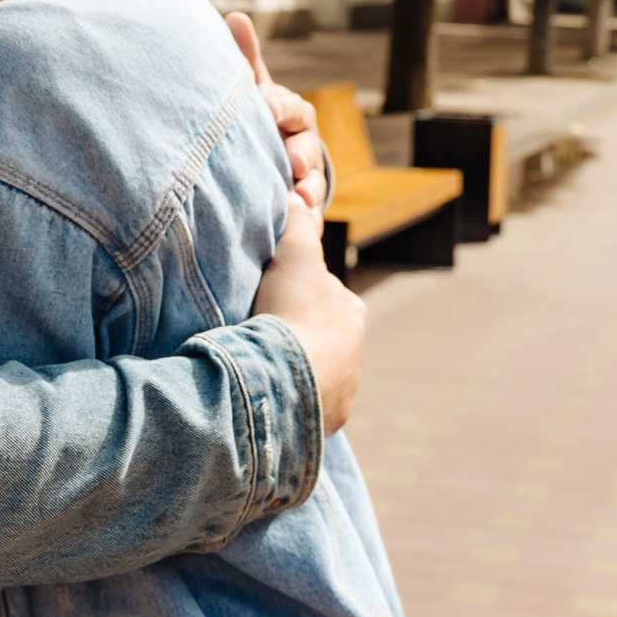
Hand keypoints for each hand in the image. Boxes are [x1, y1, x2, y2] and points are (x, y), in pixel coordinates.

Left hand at [226, 11, 329, 211]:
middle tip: (291, 160)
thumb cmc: (261, 118)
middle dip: (300, 151)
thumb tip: (235, 15)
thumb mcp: (253, 91)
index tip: (268, 108)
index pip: (289, 107)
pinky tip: (300, 216)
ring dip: (308, 186)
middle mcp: (303, 142)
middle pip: (307, 145)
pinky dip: (307, 214)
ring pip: (313, 179)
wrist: (273, 161)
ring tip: (300, 196)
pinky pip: (310, 209)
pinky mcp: (304, 203)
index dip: (280, 108)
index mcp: (290, 113)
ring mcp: (306, 174)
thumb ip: (246, 59)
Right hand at [252, 192, 362, 434]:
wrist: (286, 380)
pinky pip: (305, 407)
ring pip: (315, 374)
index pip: (326, 296)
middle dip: (298, 335)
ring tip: (261, 366)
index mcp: (352, 314)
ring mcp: (342, 391)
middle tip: (263, 333)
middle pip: (322, 337)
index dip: (299, 293)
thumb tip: (301, 194)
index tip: (274, 299)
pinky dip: (289, 400)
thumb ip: (297, 225)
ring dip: (292, 369)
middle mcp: (356, 355)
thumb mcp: (293, 256)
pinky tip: (266, 395)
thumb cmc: (292, 314)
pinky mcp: (325, 422)